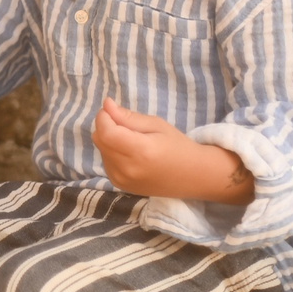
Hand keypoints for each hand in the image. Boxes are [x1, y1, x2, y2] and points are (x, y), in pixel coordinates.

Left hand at [93, 98, 254, 202]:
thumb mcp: (157, 125)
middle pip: (99, 140)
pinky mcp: (120, 186)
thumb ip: (129, 117)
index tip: (111, 109)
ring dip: (109, 140)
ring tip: (131, 140)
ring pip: (101, 151)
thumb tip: (106, 105)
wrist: (193, 176)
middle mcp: (127, 169)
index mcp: (140, 151)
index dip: (103, 117)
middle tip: (124, 122)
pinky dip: (112, 153)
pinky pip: (106, 163)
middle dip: (105, 126)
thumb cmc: (178, 146)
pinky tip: (130, 153)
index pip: (106, 132)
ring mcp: (122, 180)